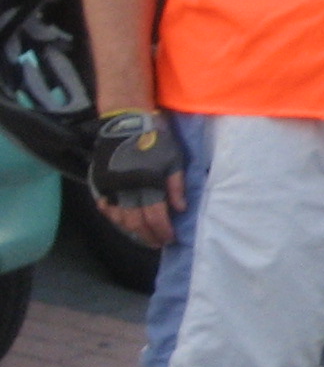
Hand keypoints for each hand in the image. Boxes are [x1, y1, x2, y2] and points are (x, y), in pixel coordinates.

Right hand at [91, 110, 186, 248]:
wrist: (127, 123)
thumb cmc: (156, 140)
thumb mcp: (174, 160)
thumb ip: (177, 186)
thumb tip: (181, 209)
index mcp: (148, 183)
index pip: (156, 217)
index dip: (163, 231)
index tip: (170, 239)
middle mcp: (127, 188)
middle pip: (137, 222)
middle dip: (148, 235)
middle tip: (158, 243)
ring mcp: (111, 186)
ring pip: (119, 218)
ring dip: (132, 231)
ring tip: (143, 237)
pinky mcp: (100, 182)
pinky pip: (105, 206)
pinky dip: (113, 217)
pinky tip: (122, 223)